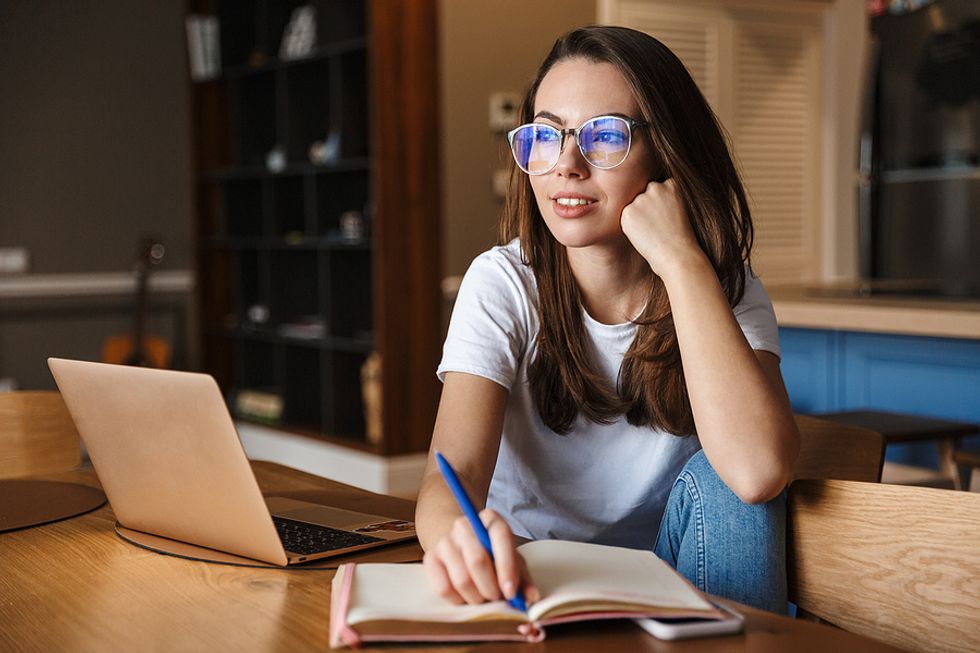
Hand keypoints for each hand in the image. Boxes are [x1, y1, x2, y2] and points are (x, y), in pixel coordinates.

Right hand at [422, 509, 538, 605]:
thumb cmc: (492, 554)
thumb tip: (531, 596)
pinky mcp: (430, 558)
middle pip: (477, 560)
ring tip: (483, 598)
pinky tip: (466, 597)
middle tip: (497, 599)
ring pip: (461, 579)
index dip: (507, 567)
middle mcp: (464, 525)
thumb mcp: (512, 559)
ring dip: (476, 597)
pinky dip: (458, 600)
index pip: (500, 536)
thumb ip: (523, 577)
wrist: (460, 544)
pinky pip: (443, 587)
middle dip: (491, 588)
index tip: (511, 591)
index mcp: (490, 519)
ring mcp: (444, 541)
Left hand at [620, 178, 705, 278]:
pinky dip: (631, 226)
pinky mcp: (628, 211)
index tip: (667, 216)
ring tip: (652, 231)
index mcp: (672, 184)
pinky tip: (644, 235)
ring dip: (638, 216)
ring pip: (634, 205)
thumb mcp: (680, 208)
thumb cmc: (681, 236)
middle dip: (647, 206)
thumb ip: (665, 198)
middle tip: (658, 226)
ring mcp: (641, 198)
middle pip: (644, 193)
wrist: (677, 254)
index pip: (659, 188)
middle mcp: (655, 187)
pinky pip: (626, 217)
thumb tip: (648, 199)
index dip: (661, 204)